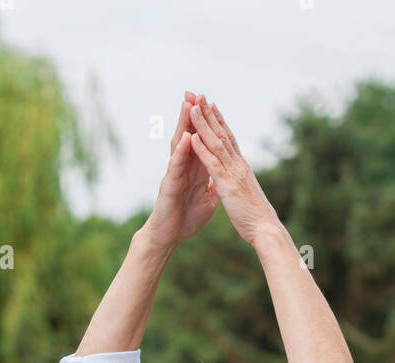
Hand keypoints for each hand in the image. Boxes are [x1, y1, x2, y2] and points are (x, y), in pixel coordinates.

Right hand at [141, 92, 220, 250]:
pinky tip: (186, 139)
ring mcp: (175, 174)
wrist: (170, 237)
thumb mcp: (208, 199)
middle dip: (192, 115)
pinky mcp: (169, 185)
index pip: (201, 141)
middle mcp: (183, 168)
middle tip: (195, 94)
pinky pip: (176, 166)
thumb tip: (225, 175)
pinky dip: (181, 152)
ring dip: (183, 125)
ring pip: (179, 145)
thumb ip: (215, 184)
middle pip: (188, 136)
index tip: (211, 105)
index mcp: (195, 170)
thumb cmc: (186, 218)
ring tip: (188, 105)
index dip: (205, 124)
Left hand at [189, 101, 279, 244]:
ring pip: (216, 143)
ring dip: (204, 124)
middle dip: (210, 114)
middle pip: (223, 134)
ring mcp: (234, 173)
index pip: (229, 140)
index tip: (211, 106)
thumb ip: (240, 184)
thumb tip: (239, 181)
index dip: (220, 121)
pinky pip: (213, 164)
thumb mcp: (246, 196)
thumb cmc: (256, 218)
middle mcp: (239, 165)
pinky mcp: (228, 185)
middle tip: (199, 94)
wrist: (266, 230)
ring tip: (193, 107)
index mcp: (241, 168)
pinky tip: (192, 137)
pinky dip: (202, 149)